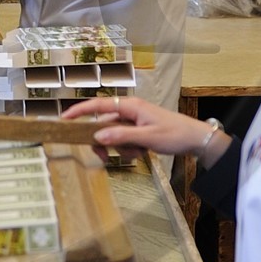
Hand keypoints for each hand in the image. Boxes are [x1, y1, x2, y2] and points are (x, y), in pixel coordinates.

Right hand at [63, 95, 207, 156]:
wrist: (196, 139)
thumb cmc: (175, 134)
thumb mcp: (147, 138)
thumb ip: (121, 136)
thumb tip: (97, 136)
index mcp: (130, 106)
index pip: (98, 105)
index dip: (79, 111)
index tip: (64, 119)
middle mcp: (129, 110)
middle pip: (103, 124)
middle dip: (104, 141)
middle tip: (104, 157)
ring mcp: (134, 120)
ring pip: (113, 134)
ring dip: (119, 147)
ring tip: (137, 154)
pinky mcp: (138, 130)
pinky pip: (123, 139)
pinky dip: (128, 149)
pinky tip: (141, 153)